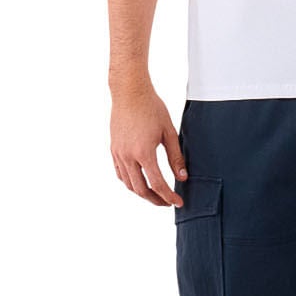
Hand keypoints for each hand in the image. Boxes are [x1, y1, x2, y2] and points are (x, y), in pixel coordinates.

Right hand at [111, 82, 186, 205]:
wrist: (129, 92)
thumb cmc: (151, 108)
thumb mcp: (169, 132)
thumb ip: (176, 157)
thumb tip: (182, 178)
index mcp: (143, 153)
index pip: (157, 184)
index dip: (168, 196)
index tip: (178, 202)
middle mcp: (127, 156)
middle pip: (140, 189)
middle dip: (155, 200)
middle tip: (167, 203)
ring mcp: (118, 153)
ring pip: (128, 184)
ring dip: (142, 193)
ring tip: (156, 195)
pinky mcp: (113, 149)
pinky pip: (120, 173)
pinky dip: (130, 182)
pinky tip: (140, 182)